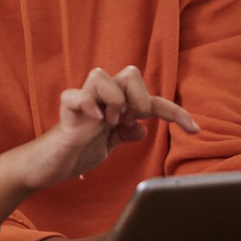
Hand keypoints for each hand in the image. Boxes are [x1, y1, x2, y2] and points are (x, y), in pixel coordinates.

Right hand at [19, 65, 198, 190]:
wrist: (46, 167)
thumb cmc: (76, 152)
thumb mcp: (107, 145)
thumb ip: (124, 134)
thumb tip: (141, 128)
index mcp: (115, 107)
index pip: (150, 100)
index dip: (174, 112)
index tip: (194, 129)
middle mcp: (101, 100)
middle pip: (129, 73)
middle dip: (138, 97)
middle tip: (128, 121)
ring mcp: (83, 104)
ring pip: (101, 75)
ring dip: (114, 99)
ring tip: (107, 123)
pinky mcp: (65, 113)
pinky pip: (75, 95)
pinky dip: (87, 104)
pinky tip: (94, 120)